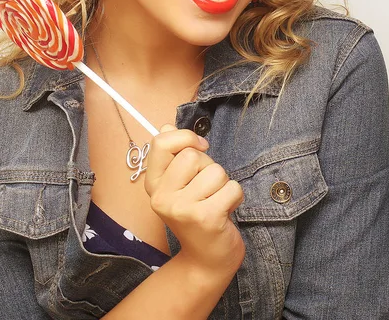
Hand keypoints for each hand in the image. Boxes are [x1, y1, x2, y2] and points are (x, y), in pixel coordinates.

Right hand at [144, 124, 244, 275]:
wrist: (205, 260)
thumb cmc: (196, 214)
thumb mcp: (178, 185)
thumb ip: (173, 155)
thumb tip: (168, 127)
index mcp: (153, 184)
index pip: (162, 142)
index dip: (185, 137)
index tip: (200, 147)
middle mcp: (162, 196)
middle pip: (193, 155)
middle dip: (208, 166)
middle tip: (206, 189)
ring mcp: (182, 209)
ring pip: (216, 171)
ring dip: (223, 184)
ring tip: (215, 201)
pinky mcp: (206, 218)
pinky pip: (232, 188)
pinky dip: (235, 197)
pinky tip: (225, 212)